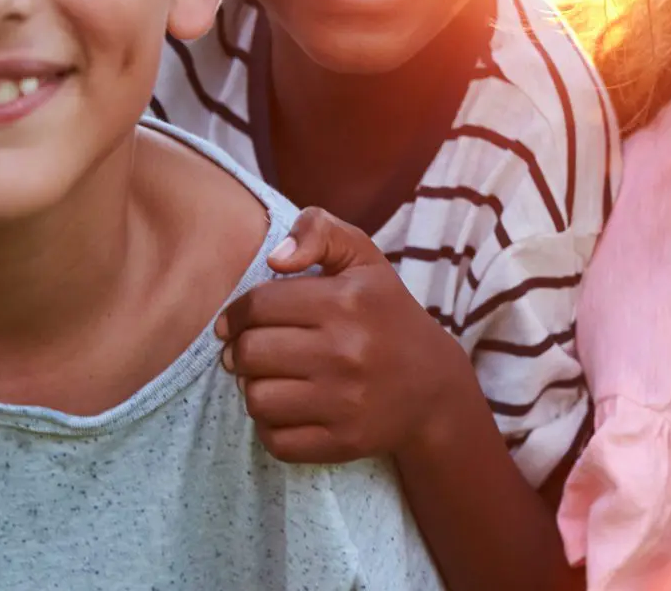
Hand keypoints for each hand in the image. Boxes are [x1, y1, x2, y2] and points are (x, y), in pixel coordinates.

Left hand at [215, 208, 474, 463]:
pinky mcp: (344, 440)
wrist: (434, 387)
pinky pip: (276, 440)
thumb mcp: (364, 259)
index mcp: (347, 301)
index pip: (258, 305)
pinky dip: (271, 427)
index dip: (236, 313)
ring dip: (255, 389)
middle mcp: (347, 351)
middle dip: (242, 351)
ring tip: (271, 379)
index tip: (235, 323)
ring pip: (256, 398)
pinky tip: (287, 409)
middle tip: (251, 352)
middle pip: (250, 353)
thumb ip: (319, 230)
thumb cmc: (387, 316)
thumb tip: (275, 258)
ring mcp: (346, 401)